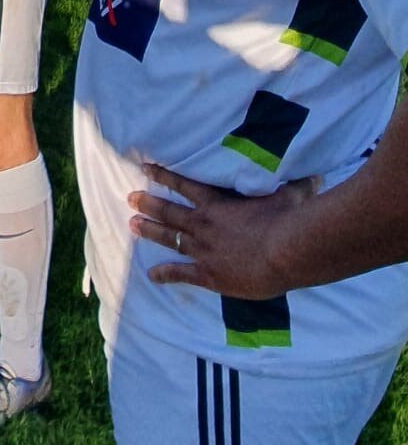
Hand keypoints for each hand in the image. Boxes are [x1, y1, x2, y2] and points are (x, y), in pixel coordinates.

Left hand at [129, 162, 318, 299]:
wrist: (285, 252)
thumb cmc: (289, 219)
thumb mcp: (291, 194)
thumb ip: (295, 185)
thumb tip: (314, 176)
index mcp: (218, 203)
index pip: (184, 185)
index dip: (164, 176)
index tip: (146, 168)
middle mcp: (204, 225)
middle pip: (169, 212)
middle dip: (148, 204)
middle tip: (130, 198)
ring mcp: (204, 250)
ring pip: (170, 238)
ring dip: (150, 232)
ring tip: (131, 225)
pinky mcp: (210, 275)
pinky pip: (181, 274)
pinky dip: (165, 274)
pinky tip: (152, 276)